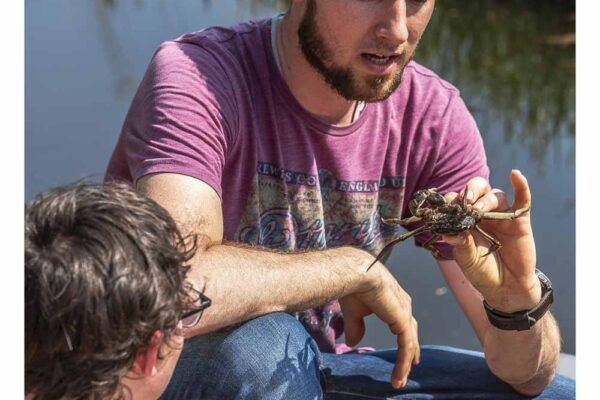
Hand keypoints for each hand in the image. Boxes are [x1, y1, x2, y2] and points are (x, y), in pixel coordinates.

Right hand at [339, 261, 419, 387]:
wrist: (356, 274)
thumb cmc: (353, 286)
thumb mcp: (354, 312)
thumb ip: (356, 327)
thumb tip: (352, 343)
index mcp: (394, 301)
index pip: (403, 323)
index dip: (406, 338)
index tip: (407, 355)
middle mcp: (403, 305)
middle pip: (410, 334)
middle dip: (410, 352)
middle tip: (409, 368)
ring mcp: (405, 313)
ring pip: (409, 343)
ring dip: (405, 363)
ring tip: (399, 380)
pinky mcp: (403, 321)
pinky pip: (406, 346)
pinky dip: (403, 362)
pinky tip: (399, 375)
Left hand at [443, 170, 540, 311]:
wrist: (506, 287)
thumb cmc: (482, 271)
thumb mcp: (467, 260)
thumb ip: (461, 245)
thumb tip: (449, 233)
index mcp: (465, 219)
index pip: (457, 200)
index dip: (451, 199)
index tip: (446, 205)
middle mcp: (483, 213)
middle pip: (477, 189)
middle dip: (470, 191)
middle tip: (465, 203)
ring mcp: (502, 215)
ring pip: (495, 195)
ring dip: (485, 199)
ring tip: (477, 210)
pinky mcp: (520, 220)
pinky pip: (522, 199)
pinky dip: (521, 185)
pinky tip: (516, 174)